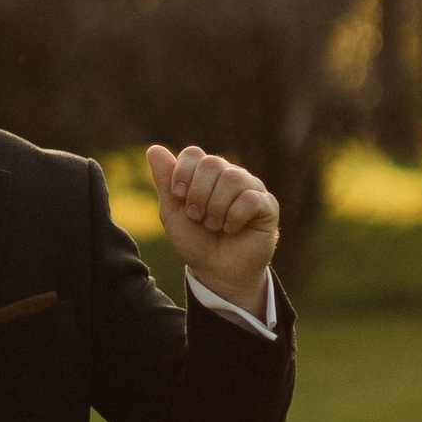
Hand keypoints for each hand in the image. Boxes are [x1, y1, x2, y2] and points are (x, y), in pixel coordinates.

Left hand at [147, 142, 279, 316]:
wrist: (217, 271)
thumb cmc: (195, 241)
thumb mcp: (172, 213)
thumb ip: (165, 182)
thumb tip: (153, 149)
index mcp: (205, 174)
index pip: (193, 154)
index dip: (182, 173)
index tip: (179, 196)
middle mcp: (229, 175)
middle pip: (212, 163)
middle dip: (198, 194)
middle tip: (197, 216)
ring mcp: (250, 187)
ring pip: (233, 178)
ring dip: (216, 208)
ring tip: (214, 225)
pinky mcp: (267, 205)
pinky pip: (250, 198)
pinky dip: (235, 217)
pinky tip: (232, 229)